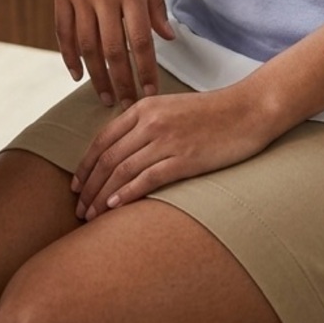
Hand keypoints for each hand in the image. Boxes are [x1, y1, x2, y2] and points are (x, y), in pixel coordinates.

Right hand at [54, 0, 174, 105]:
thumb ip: (155, 4)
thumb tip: (167, 39)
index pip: (139, 42)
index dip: (144, 72)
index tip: (149, 94)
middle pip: (111, 51)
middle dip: (121, 83)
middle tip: (126, 106)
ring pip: (86, 47)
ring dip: (96, 77)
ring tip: (104, 97)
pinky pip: (63, 31)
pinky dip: (69, 56)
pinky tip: (76, 74)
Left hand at [71, 86, 269, 220]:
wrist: (247, 110)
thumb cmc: (211, 113)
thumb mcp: (170, 108)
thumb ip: (146, 124)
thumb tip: (122, 151)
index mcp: (144, 107)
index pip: (103, 139)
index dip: (85, 165)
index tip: (76, 185)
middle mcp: (150, 121)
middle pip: (108, 158)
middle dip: (89, 186)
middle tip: (78, 209)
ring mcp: (167, 140)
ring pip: (122, 171)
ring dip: (102, 196)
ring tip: (91, 215)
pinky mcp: (184, 158)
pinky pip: (147, 179)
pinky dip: (126, 195)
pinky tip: (114, 209)